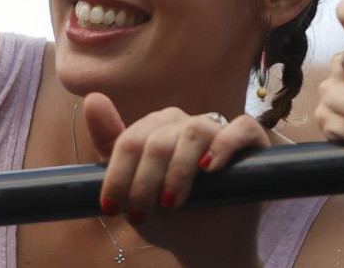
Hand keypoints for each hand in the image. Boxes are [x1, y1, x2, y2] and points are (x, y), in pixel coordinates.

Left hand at [85, 93, 267, 264]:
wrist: (205, 245)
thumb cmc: (167, 216)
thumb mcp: (131, 189)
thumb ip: (110, 145)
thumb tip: (92, 98)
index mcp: (156, 129)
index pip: (131, 139)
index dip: (118, 175)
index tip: (112, 210)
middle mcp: (185, 124)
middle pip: (159, 139)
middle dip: (144, 181)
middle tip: (142, 216)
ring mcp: (218, 130)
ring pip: (195, 131)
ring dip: (178, 170)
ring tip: (171, 202)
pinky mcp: (252, 142)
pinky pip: (241, 127)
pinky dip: (225, 145)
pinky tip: (210, 169)